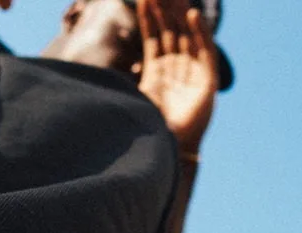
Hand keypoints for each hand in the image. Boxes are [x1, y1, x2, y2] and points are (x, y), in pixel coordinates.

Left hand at [136, 0, 215, 156]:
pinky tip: (191, 15)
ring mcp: (192, 72)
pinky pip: (205, 51)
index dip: (149, 17)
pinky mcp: (207, 81)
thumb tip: (94, 81)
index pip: (153, 36)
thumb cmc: (148, 130)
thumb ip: (123, 84)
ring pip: (187, 35)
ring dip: (181, 13)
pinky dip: (200, 33)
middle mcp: (176, 68)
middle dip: (165, 8)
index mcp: (157, 71)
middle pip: (171, 30)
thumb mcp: (132, 100)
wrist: (168, 150)